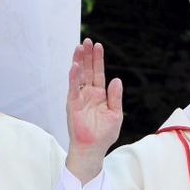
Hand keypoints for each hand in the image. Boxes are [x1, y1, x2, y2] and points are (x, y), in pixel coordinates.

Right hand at [65, 38, 123, 182]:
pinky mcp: (73, 104)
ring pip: (79, 76)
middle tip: (86, 41)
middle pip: (88, 70)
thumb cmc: (104, 133)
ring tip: (79, 48)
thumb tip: (116, 80)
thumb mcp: (115, 113)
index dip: (98, 59)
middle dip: (87, 56)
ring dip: (79, 62)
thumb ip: (115, 96)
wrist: (94, 148)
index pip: (98, 73)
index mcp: (100, 94)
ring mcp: (80, 98)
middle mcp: (88, 93)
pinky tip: (74, 66)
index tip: (97, 45)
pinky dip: (73, 77)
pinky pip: (73, 88)